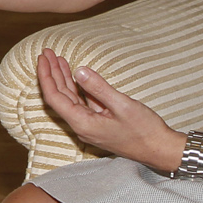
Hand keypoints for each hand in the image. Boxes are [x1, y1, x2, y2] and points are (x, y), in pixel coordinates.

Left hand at [35, 48, 183, 170]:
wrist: (160, 150)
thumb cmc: (144, 130)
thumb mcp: (123, 105)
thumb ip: (99, 88)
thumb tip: (79, 70)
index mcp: (83, 123)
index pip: (54, 97)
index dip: (46, 76)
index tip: (43, 58)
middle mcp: (81, 125)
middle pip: (59, 96)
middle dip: (52, 73)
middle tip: (47, 52)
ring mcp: (89, 125)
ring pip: (70, 99)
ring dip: (63, 78)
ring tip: (57, 58)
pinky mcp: (98, 123)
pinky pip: (82, 102)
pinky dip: (77, 87)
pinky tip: (75, 74)